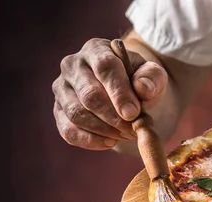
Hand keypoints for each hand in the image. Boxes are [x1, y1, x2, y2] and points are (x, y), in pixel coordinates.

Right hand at [52, 38, 167, 149]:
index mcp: (96, 49)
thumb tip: (142, 88)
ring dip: (104, 130)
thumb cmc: (139, 81)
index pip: (105, 68)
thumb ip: (152, 78)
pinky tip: (110, 142)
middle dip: (114, 117)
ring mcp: (62, 88)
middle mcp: (72, 65)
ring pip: (77, 114)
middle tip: (134, 129)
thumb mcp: (153, 75)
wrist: (126, 92)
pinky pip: (68, 131)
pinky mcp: (59, 111)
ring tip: (126, 134)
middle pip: (89, 95)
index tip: (133, 113)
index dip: (119, 92)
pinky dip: (90, 141)